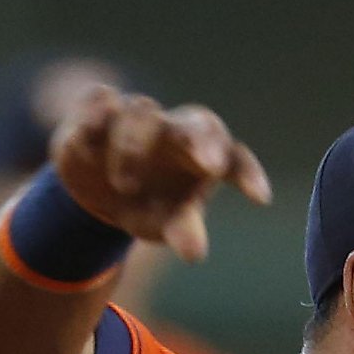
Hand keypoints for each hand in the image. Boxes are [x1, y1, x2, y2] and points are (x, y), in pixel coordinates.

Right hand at [54, 89, 270, 262]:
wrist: (99, 191)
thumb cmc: (148, 204)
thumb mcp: (166, 222)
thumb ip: (182, 231)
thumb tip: (194, 253)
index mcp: (204, 154)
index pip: (235, 158)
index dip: (248, 175)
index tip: (261, 200)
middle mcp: (176, 130)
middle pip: (197, 122)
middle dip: (203, 141)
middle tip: (210, 165)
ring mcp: (138, 115)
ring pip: (143, 112)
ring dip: (135, 147)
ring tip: (126, 186)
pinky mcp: (98, 109)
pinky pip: (100, 99)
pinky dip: (97, 115)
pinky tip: (92, 135)